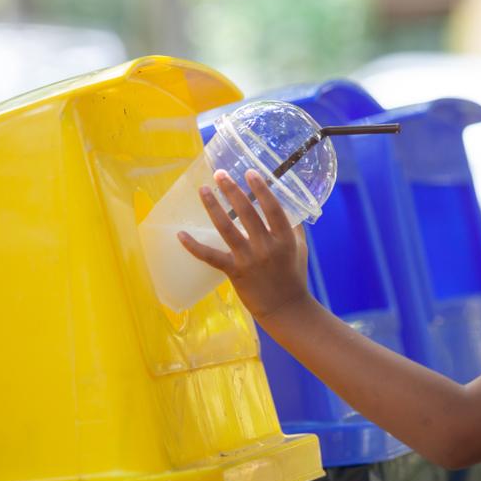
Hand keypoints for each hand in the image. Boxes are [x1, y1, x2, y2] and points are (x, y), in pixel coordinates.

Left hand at [177, 168, 311, 322]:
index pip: (272, 208)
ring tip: (203, 190)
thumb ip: (293, 227)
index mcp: (285, 238)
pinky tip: (181, 234)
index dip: (261, 189)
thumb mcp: (300, 248)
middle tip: (220, 174)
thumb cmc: (294, 276)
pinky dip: (194, 246)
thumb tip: (288, 205)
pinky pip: (211, 256)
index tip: (250, 172)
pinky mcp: (234, 272)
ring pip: (227, 228)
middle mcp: (267, 246)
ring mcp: (249, 259)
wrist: (285, 309)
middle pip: (247, 213)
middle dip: (232, 190)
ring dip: (213, 207)